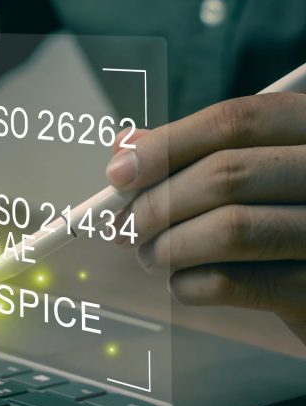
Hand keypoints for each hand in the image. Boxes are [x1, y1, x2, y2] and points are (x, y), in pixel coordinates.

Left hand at [106, 92, 305, 341]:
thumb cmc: (295, 215)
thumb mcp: (265, 168)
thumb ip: (206, 152)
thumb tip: (127, 146)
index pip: (236, 120)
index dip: (167, 144)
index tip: (118, 173)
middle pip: (226, 174)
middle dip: (157, 203)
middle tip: (124, 227)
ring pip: (230, 229)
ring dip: (169, 246)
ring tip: (151, 256)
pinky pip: (235, 283)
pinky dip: (190, 284)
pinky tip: (184, 283)